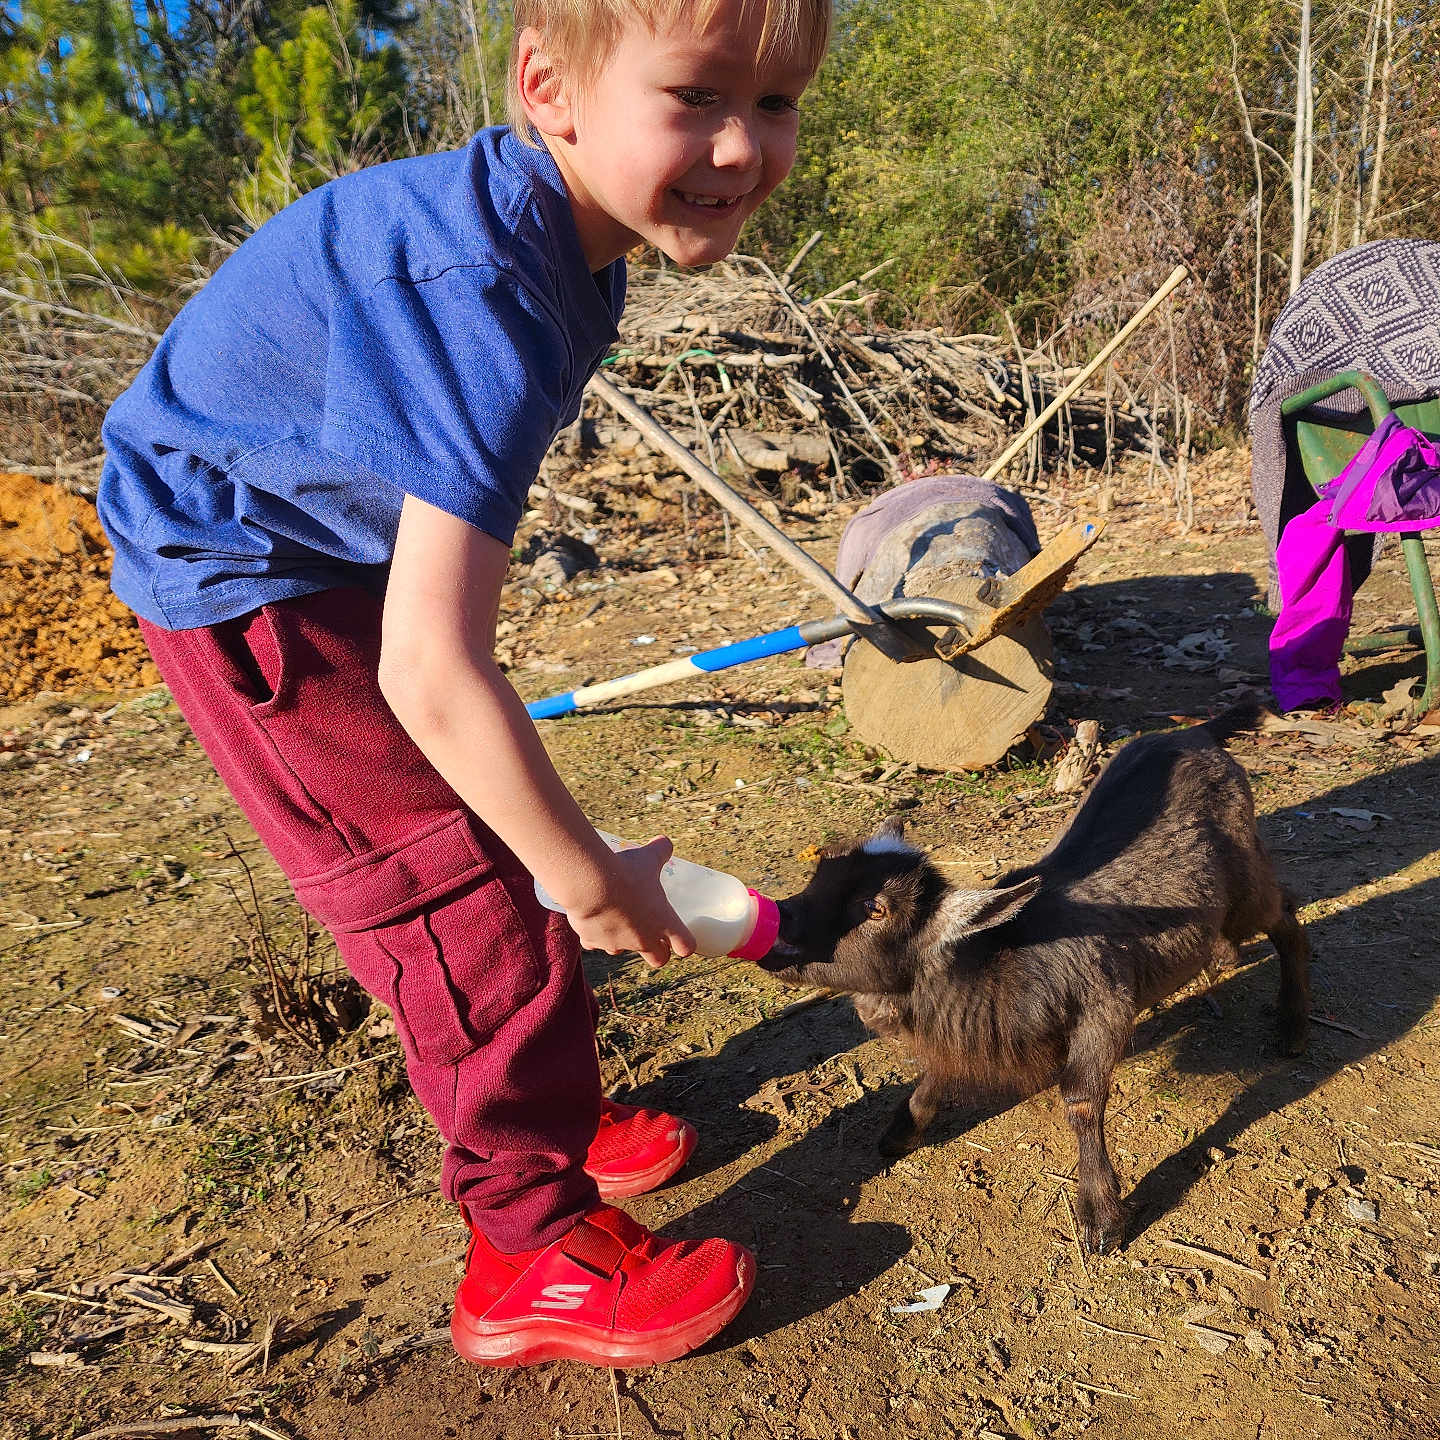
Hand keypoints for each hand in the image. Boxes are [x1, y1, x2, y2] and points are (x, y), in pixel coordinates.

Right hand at [564, 837, 695, 967]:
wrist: (592, 885)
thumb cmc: (626, 872)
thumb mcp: (648, 856)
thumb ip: (661, 850)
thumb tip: (664, 842)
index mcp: (664, 922)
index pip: (686, 946)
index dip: (684, 943)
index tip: (679, 936)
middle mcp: (643, 939)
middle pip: (658, 960)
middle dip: (657, 951)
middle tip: (652, 936)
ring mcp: (618, 944)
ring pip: (623, 951)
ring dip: (622, 940)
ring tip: (616, 919)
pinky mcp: (594, 942)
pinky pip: (595, 943)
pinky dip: (594, 935)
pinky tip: (592, 918)